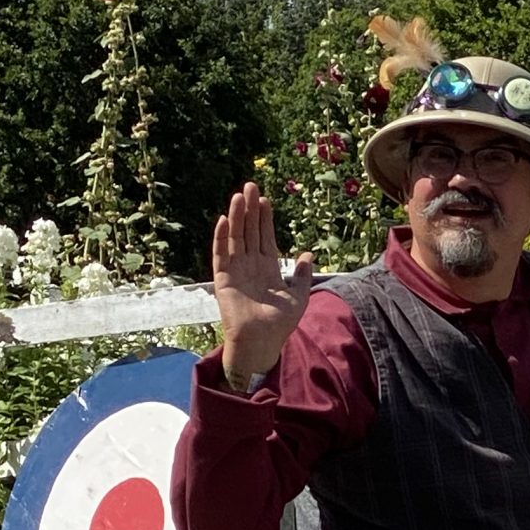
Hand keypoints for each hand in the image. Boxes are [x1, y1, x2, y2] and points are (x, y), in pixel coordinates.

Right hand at [212, 181, 315, 381]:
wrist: (262, 343)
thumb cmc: (280, 325)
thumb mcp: (298, 297)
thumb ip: (302, 275)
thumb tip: (308, 255)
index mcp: (267, 269)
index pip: (265, 238)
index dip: (265, 219)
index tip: (266, 199)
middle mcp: (250, 266)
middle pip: (249, 232)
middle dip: (251, 210)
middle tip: (251, 186)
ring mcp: (236, 271)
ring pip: (236, 238)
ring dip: (237, 217)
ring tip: (239, 196)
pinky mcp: (224, 279)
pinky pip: (221, 255)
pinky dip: (222, 238)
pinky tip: (224, 220)